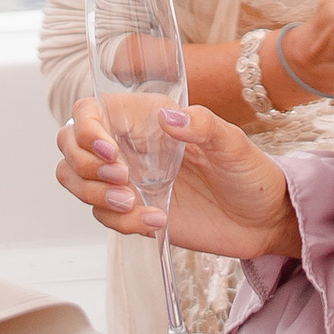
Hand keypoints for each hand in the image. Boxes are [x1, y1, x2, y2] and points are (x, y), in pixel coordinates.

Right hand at [56, 96, 300, 262]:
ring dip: (94, 195)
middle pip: (70, 146)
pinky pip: (103, 216)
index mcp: (147, 119)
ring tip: (134, 204)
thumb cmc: (252, 174)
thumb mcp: (233, 144)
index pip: (91, 111)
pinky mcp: (133, 212)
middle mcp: (131, 146)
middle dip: (83, 165)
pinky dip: (122, 222)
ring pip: (76, 182)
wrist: (263, 220)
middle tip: (122, 180)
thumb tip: (168, 118)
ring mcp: (128, 181)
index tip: (110, 152)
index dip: (87, 129)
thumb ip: (202, 125)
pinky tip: (157, 221)